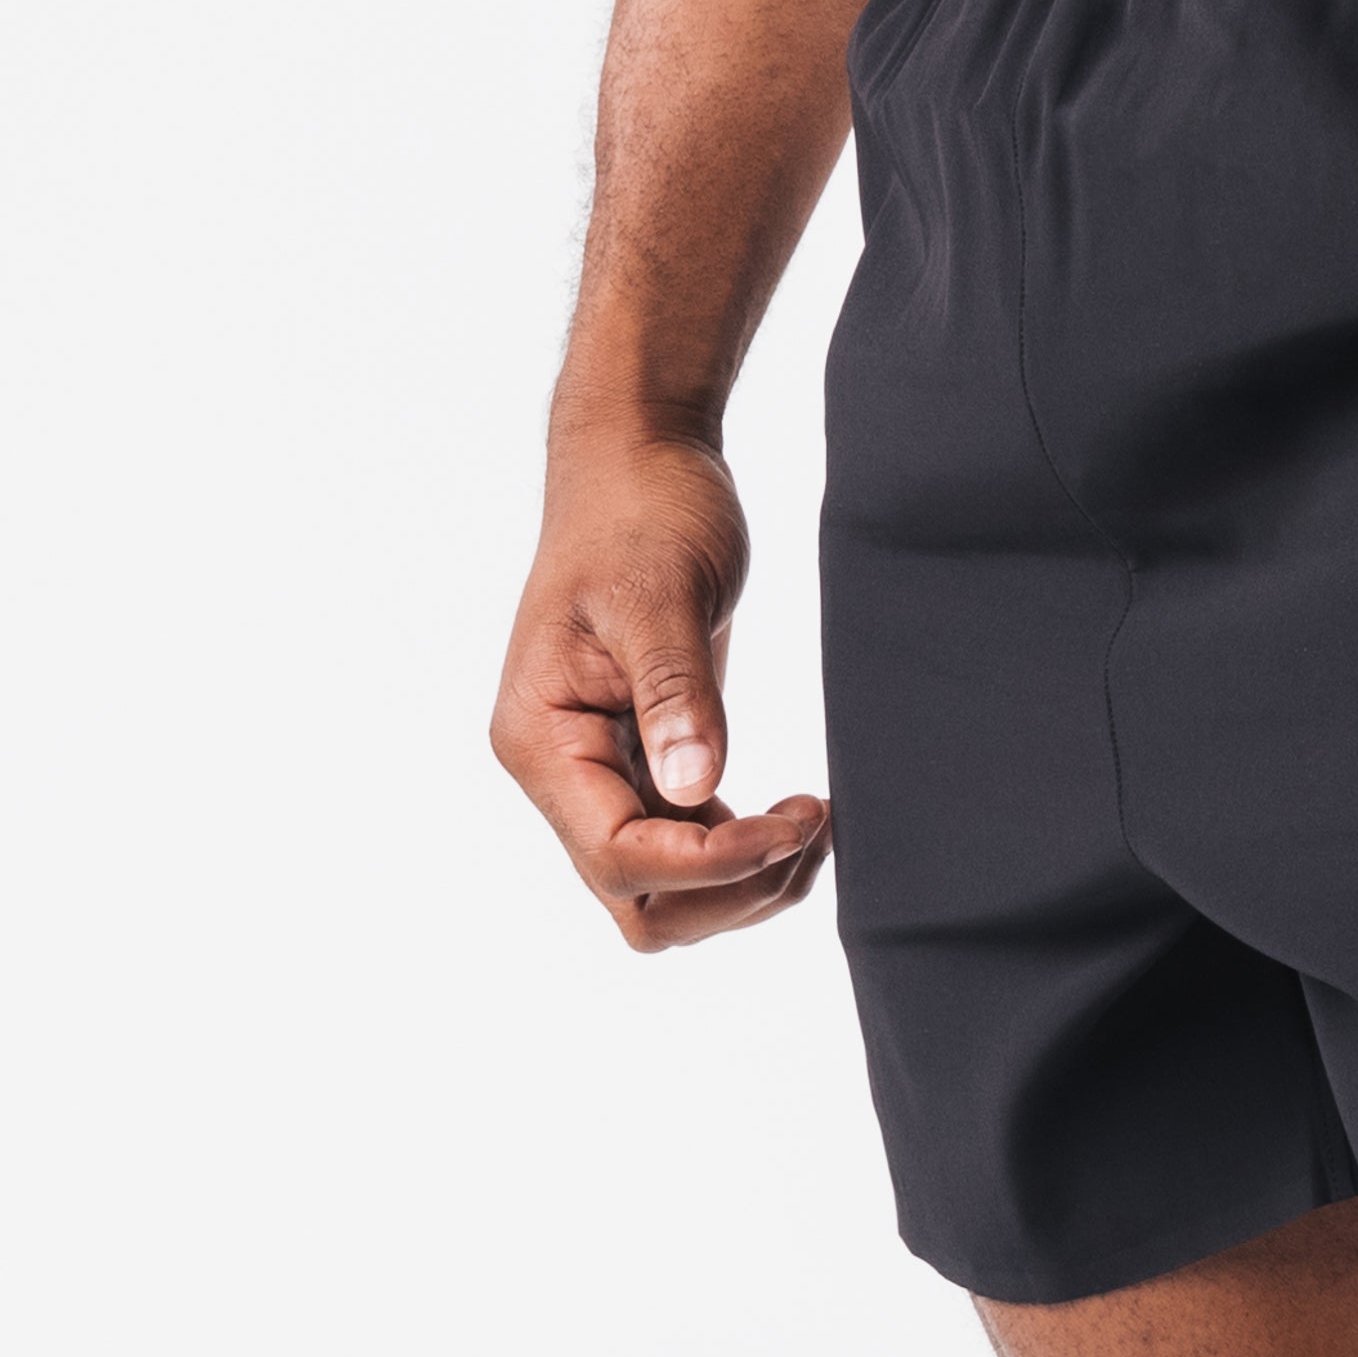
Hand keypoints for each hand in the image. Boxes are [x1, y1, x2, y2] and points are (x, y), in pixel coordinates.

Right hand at [491, 423, 830, 951]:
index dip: (708, 862)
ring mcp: (600, 769)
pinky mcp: (644, 756)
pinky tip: (795, 814)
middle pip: (638, 897)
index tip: (792, 824)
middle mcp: (561, 771)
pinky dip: (740, 847)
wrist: (639, 460)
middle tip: (811, 826)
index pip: (617, 854)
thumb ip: (675, 693)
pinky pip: (687, 841)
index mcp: (542, 738)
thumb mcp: (660, 592)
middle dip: (729, 887)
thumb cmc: (642, 510)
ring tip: (815, 822)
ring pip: (665, 887)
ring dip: (742, 880)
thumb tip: (696, 792)